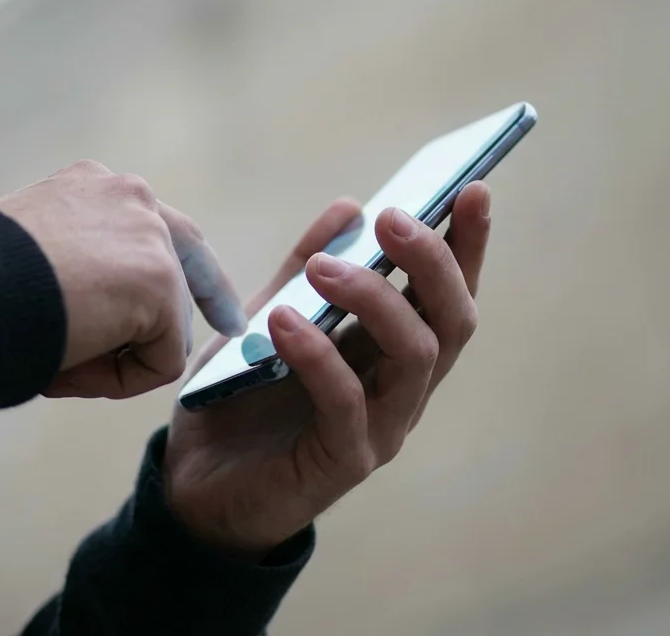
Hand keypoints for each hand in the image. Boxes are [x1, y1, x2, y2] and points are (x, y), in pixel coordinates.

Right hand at [0, 160, 245, 399]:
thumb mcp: (25, 260)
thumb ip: (71, 268)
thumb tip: (92, 314)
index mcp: (93, 188)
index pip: (156, 226)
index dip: (190, 268)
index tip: (218, 302)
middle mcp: (130, 198)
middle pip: (187, 256)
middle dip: (209, 298)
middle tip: (231, 328)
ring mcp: (150, 238)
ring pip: (164, 324)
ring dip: (119, 358)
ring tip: (57, 362)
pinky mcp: (159, 284)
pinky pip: (159, 362)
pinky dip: (117, 382)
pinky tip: (68, 367)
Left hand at [164, 184, 492, 558]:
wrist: (196, 483)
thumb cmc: (242, 398)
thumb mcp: (268, 316)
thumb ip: (304, 269)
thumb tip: (350, 206)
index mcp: (393, 350)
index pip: (449, 292)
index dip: (468, 243)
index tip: (472, 187)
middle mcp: (403, 388)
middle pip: (452, 319)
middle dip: (432, 262)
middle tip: (392, 219)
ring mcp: (381, 428)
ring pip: (416, 356)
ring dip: (375, 299)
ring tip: (323, 268)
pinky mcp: (344, 462)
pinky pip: (348, 402)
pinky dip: (320, 355)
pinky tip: (284, 322)